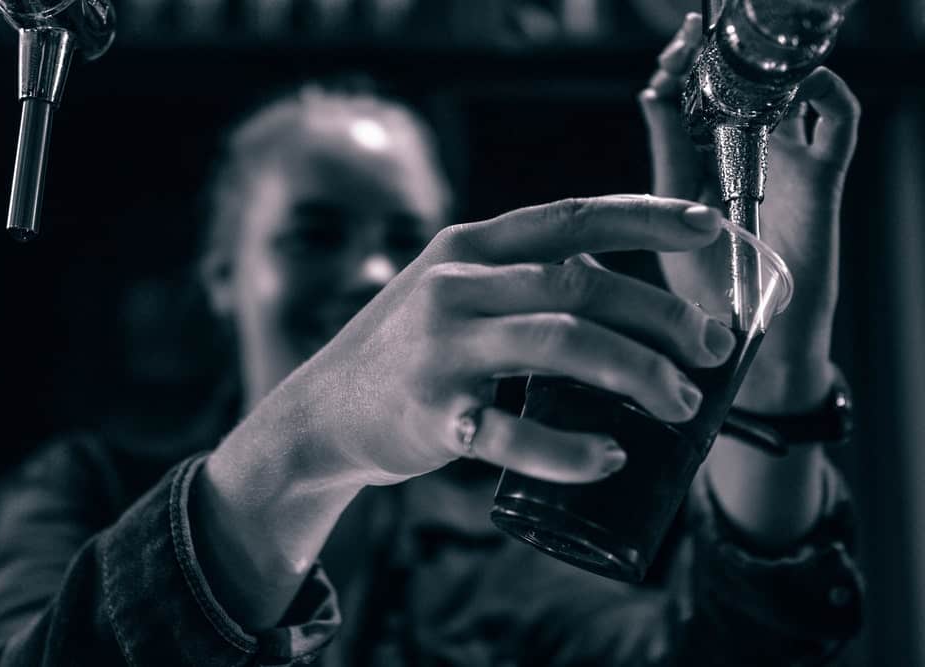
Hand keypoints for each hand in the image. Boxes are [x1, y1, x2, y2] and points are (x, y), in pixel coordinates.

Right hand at [198, 196, 731, 627]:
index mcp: (468, 248)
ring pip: (562, 345)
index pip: (570, 218)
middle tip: (712, 351)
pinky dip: (570, 449)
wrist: (322, 411)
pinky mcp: (433, 414)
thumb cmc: (408, 350)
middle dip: (662, 316)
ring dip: (637, 374)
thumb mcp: (452, 292)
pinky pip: (513, 432)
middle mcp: (455, 286)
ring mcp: (441, 349)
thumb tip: (625, 304)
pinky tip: (610, 459)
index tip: (710, 230)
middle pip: (581, 284)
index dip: (646, 219)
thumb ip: (521, 282)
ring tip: (682, 406)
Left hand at [639, 13, 860, 411]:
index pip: (695, 95)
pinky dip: (828, 95)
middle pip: (741, 83)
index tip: (671, 54)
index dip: (682, 67)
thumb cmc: (703, 288)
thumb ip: (666, 154)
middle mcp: (746, 153)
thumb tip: (649, 94)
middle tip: (699, 38)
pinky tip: (802, 84)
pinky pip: (838, 126)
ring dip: (772, 64)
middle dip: (721, 53)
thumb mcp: (670, 214)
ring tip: (746, 52)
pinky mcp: (821, 179)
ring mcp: (785, 162)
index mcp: (703, 158)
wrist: (747, 343)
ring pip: (791, 92)